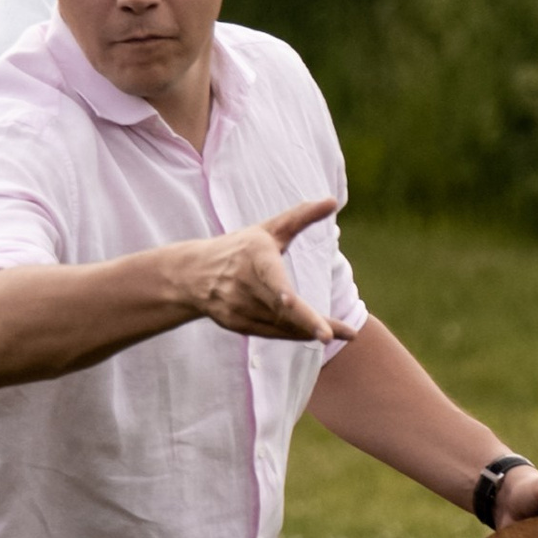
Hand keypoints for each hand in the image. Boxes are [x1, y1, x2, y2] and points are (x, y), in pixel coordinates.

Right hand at [175, 201, 357, 349]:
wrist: (193, 274)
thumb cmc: (240, 247)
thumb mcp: (268, 229)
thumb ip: (301, 216)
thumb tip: (334, 200)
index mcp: (254, 254)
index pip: (268, 274)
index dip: (279, 289)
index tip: (289, 301)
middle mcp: (243, 282)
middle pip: (280, 308)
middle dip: (308, 322)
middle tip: (330, 336)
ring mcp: (237, 306)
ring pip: (280, 324)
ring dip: (309, 330)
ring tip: (344, 333)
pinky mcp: (236, 323)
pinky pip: (272, 333)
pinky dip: (295, 334)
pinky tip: (315, 333)